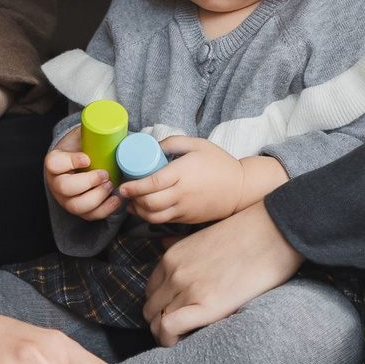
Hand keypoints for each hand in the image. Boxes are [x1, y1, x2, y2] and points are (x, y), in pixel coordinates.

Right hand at [44, 125, 122, 220]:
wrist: (82, 162)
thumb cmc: (84, 147)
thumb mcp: (83, 135)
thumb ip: (93, 130)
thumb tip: (113, 124)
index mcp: (54, 162)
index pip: (54, 163)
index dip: (70, 162)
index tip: (87, 158)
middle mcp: (56, 183)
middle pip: (65, 188)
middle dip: (88, 182)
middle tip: (105, 174)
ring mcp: (66, 199)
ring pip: (76, 206)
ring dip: (97, 197)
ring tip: (111, 185)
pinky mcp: (79, 210)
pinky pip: (89, 216)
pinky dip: (105, 210)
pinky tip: (117, 199)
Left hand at [119, 137, 285, 225]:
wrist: (240, 188)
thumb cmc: (219, 163)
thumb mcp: (198, 144)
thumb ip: (173, 142)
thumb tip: (153, 147)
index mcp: (182, 173)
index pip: (152, 183)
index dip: (134, 187)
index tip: (124, 186)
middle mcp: (182, 193)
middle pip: (150, 203)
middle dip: (133, 200)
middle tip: (126, 193)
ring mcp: (185, 208)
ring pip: (154, 216)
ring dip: (139, 212)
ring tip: (132, 204)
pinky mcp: (188, 219)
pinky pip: (164, 221)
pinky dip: (151, 217)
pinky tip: (145, 210)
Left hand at [144, 200, 303, 343]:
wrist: (275, 231)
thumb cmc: (250, 235)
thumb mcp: (206, 237)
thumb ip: (186, 250)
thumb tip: (171, 249)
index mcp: (173, 256)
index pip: (151, 291)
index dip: (163, 307)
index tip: (180, 314)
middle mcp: (174, 272)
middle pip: (150, 309)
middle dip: (163, 322)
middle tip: (186, 330)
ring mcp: (188, 288)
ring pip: (156, 322)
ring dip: (168, 335)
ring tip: (191, 337)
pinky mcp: (206, 304)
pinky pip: (168, 329)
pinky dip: (172, 340)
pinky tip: (190, 340)